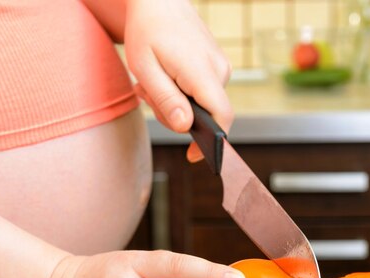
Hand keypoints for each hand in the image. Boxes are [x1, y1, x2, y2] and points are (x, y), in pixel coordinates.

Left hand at [123, 0, 232, 162]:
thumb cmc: (148, 29)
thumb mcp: (146, 68)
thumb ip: (168, 100)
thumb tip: (185, 127)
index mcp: (202, 72)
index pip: (222, 116)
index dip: (213, 141)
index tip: (194, 155)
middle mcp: (220, 70)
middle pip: (206, 114)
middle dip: (176, 115)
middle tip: (148, 95)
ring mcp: (221, 67)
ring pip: (202, 103)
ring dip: (176, 101)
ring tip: (153, 81)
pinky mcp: (217, 65)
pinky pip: (203, 90)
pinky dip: (182, 90)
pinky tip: (166, 75)